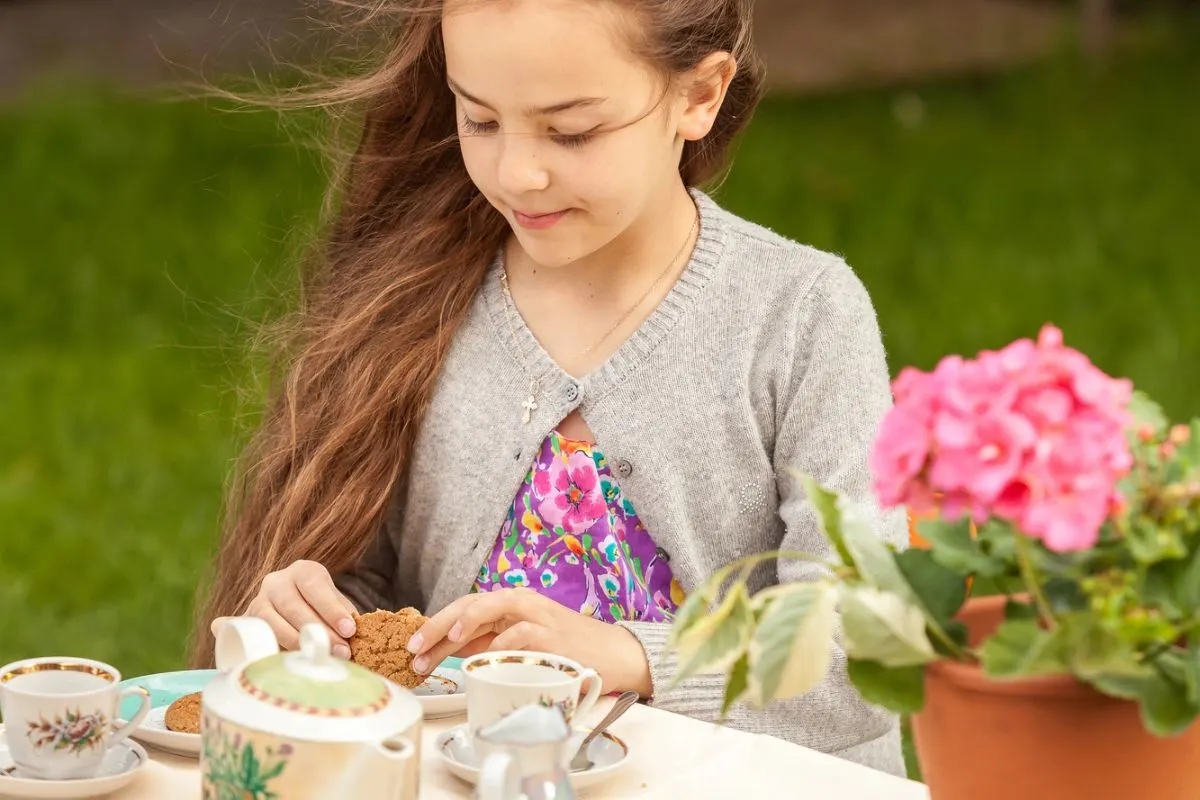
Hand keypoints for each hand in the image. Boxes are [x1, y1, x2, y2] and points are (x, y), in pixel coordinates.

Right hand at [246, 560, 358, 658]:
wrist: (291, 609)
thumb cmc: (320, 608)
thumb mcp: (334, 604)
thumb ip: (343, 617)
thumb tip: (357, 637)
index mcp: (303, 571)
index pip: (315, 587)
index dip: (332, 609)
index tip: (349, 630)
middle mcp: (277, 582)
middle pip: (293, 606)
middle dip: (318, 631)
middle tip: (340, 651)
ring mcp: (258, 601)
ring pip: (272, 622)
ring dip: (297, 643)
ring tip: (319, 658)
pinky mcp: (247, 623)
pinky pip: (256, 637)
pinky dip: (271, 649)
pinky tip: (286, 661)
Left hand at [406, 589, 652, 696]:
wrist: (613, 653)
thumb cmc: (565, 650)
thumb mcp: (520, 643)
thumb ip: (488, 643)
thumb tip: (447, 652)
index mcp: (511, 603)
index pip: (465, 605)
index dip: (436, 623)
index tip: (412, 645)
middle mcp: (521, 603)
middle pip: (471, 602)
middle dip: (439, 624)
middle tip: (414, 648)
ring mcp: (537, 616)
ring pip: (492, 607)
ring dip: (465, 625)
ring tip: (444, 644)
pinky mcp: (551, 634)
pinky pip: (519, 634)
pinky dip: (501, 643)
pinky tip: (485, 656)